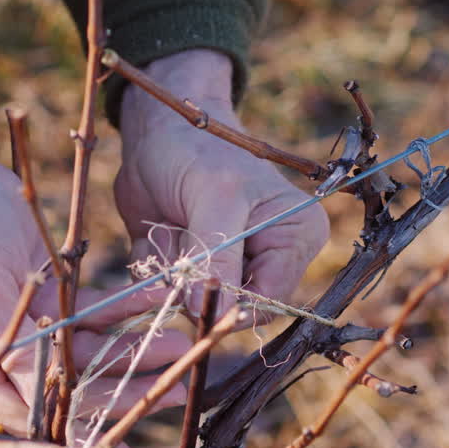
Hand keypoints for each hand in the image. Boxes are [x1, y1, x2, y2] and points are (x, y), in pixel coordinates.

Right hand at [0, 119, 187, 447]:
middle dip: (121, 392)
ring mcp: (23, 331)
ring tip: (180, 344)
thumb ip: (15, 351)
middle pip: (66, 391)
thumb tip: (49, 406)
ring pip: (87, 353)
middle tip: (172, 394)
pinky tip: (159, 304)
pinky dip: (124, 310)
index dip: (77, 439)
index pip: (28, 421)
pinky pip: (91, 313)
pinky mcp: (45, 300)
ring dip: (133, 350)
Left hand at [116, 49, 329, 317]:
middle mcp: (270, 259)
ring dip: (170, 267)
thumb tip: (212, 315)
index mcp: (296, 238)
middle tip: (179, 229)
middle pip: (231, 307)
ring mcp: (230, 268)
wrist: (157, 132)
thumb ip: (217, 255)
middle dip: (194, 279)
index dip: (230, 306)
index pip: (270, 300)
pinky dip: (152, 266)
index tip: (192, 288)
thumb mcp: (215, 197)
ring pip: (194, 303)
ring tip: (170, 221)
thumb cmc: (199, 151)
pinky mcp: (193, 270)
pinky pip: (166, 294)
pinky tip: (157, 229)